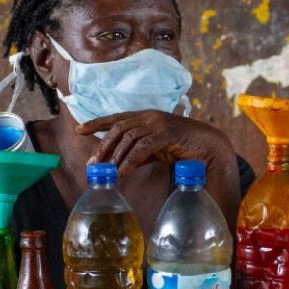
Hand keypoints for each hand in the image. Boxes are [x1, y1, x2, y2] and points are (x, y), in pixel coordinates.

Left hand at [76, 110, 227, 174]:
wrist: (209, 146)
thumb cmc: (183, 148)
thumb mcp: (156, 150)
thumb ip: (139, 153)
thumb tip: (119, 165)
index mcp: (146, 116)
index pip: (116, 117)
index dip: (96, 123)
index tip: (79, 130)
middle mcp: (150, 116)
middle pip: (119, 128)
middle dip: (103, 145)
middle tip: (94, 163)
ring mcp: (159, 124)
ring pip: (129, 137)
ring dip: (116, 155)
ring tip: (109, 172)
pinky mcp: (168, 135)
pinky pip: (144, 147)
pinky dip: (131, 160)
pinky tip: (123, 171)